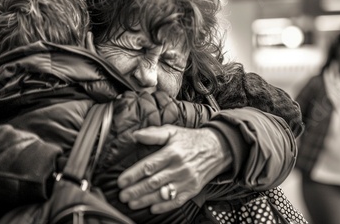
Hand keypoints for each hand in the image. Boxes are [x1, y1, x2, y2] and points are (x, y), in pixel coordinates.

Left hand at [117, 125, 231, 213]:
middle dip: (136, 190)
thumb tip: (136, 135)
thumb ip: (153, 133)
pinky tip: (152, 208)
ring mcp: (186, 180)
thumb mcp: (173, 131)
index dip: (133, 175)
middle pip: (153, 182)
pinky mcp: (192, 189)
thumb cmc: (191, 140)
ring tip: (132, 203)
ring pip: (163, 193)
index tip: (122, 181)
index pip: (149, 166)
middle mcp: (179, 168)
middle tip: (122, 195)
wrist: (217, 149)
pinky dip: (164, 206)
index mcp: (172, 152)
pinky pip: (177, 201)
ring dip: (145, 200)